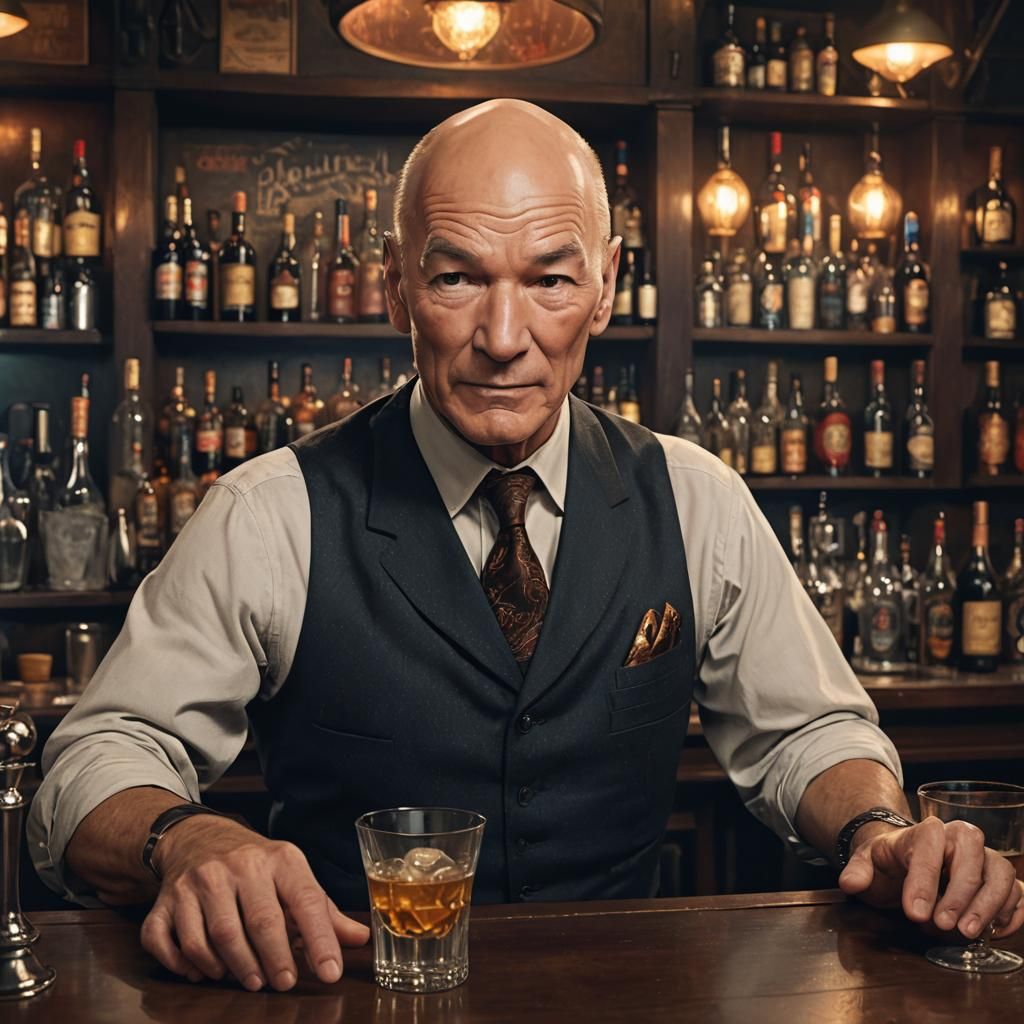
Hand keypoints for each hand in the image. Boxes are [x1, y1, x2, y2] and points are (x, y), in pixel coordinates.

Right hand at [140, 816, 369, 990]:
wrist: (199, 837)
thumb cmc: (256, 867)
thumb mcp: (293, 877)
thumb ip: (323, 912)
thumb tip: (362, 938)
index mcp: (280, 859)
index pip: (306, 900)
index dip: (320, 940)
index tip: (330, 973)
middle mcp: (238, 866)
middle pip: (260, 921)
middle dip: (275, 959)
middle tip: (284, 983)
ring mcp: (197, 882)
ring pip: (216, 936)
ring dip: (235, 967)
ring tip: (251, 980)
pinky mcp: (165, 901)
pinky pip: (170, 942)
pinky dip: (187, 965)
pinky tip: (206, 972)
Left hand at [838, 817, 1023, 939]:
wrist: (906, 860)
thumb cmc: (890, 861)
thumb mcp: (867, 861)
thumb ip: (857, 870)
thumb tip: (850, 883)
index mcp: (924, 831)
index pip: (929, 847)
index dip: (924, 880)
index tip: (915, 913)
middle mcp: (959, 838)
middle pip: (972, 858)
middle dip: (959, 894)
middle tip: (943, 925)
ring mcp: (983, 857)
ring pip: (1001, 872)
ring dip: (989, 905)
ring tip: (967, 932)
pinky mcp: (998, 878)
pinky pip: (1018, 891)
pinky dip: (1012, 911)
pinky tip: (995, 931)